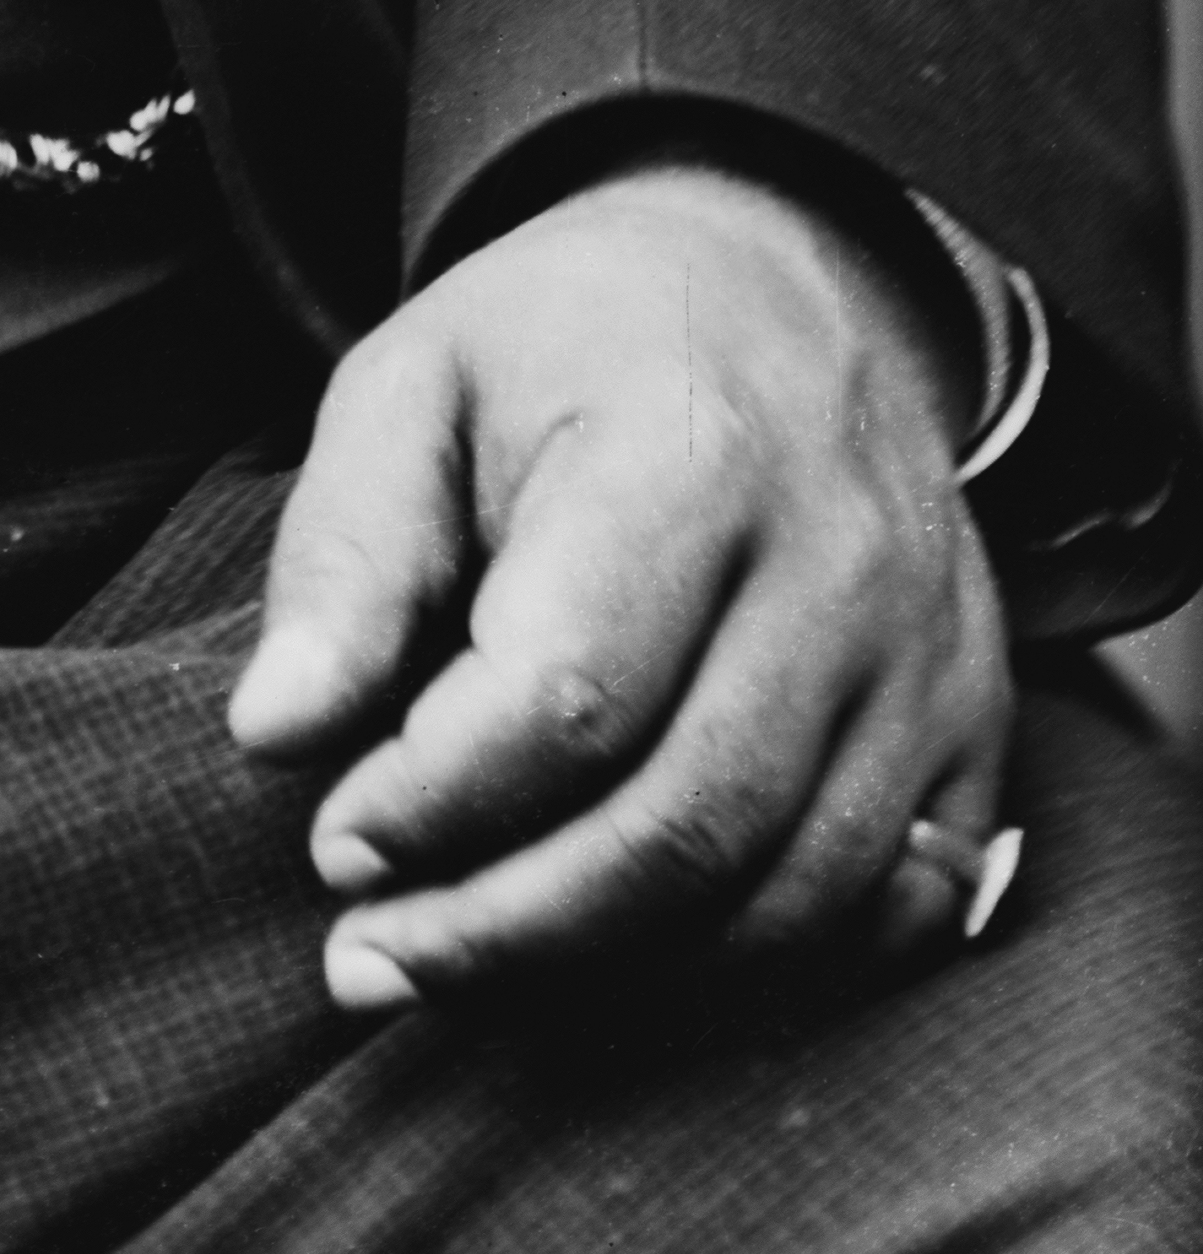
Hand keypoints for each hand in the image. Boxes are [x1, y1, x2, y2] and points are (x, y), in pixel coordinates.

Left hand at [224, 154, 1010, 1010]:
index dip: (438, 800)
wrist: (773, 283)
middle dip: (508, 927)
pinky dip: (753, 965)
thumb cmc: (563, 346)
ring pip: (789, 896)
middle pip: (686, 824)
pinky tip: (628, 950)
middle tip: (374, 957)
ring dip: (613, 970)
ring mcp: (931, 657)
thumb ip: (342, 555)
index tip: (335, 842)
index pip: (567, 695)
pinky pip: (892, 910)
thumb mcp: (411, 385)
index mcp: (691, 448)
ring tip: (467, 966)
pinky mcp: (980, 726)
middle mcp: (841, 564)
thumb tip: (274, 732)